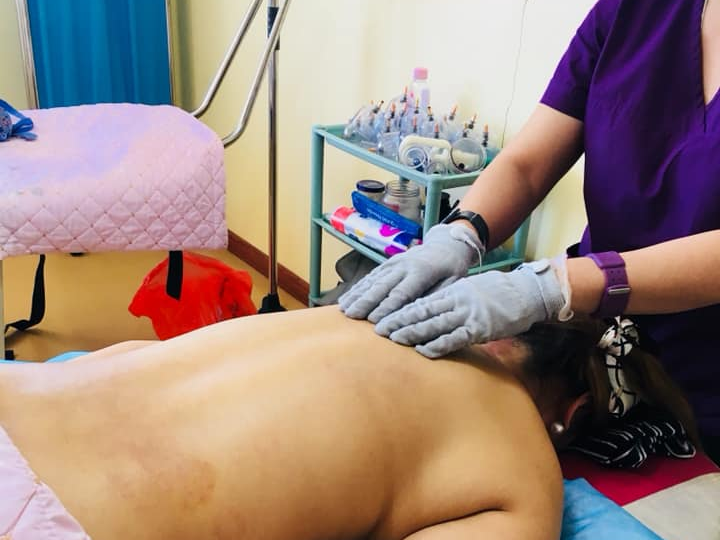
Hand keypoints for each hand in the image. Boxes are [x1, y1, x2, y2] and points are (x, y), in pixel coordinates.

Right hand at [338, 224, 483, 322]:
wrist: (447, 245)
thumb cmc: (452, 268)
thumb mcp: (453, 282)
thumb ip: (436, 297)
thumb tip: (419, 315)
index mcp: (422, 272)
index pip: (401, 293)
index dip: (386, 308)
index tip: (373, 322)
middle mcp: (404, 266)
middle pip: (382, 286)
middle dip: (365, 302)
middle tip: (351, 316)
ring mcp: (394, 263)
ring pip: (372, 280)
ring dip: (356, 295)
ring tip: (343, 309)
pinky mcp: (388, 263)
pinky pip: (371, 276)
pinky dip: (357, 288)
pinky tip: (346, 298)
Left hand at [375, 259, 568, 357]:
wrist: (527, 293)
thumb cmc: (499, 293)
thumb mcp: (471, 290)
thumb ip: (452, 300)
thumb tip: (432, 311)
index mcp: (453, 290)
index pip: (421, 301)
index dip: (400, 310)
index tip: (382, 316)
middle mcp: (456, 301)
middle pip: (421, 311)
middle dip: (398, 321)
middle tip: (378, 330)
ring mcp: (467, 314)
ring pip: (433, 324)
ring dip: (412, 333)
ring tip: (393, 340)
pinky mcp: (479, 329)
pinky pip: (454, 338)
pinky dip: (437, 345)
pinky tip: (422, 351)